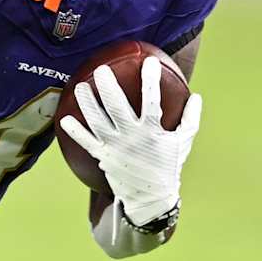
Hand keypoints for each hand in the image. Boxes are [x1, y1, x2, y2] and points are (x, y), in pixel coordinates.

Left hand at [58, 57, 201, 226]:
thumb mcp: (183, 142)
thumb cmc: (168, 166)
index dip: (150, 81)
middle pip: (117, 108)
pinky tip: (65, 118)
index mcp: (152, 131)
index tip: (148, 61)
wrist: (151, 198)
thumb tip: (196, 96)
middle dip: (108, 87)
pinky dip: (75, 131)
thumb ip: (190, 118)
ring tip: (80, 86)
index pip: (152, 101)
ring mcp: (115, 147)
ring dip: (88, 103)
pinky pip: (86, 142)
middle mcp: (132, 137)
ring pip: (97, 121)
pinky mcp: (103, 157)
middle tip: (101, 69)